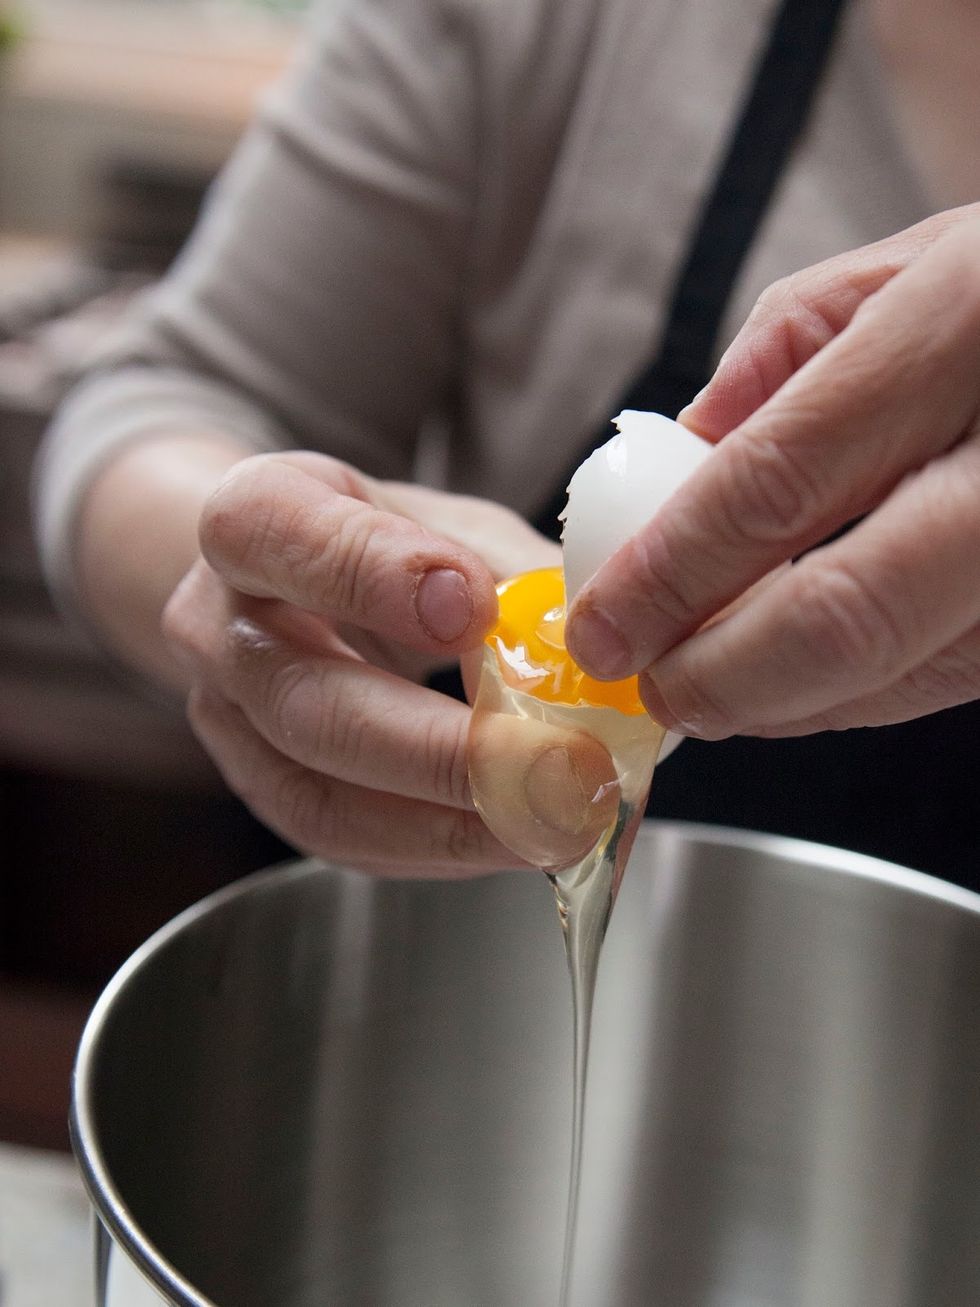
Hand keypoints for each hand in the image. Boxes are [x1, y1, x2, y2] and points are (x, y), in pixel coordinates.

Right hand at [163, 450, 591, 875]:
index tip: (471, 608)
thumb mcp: (445, 520)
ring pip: (314, 792)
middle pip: (301, 698)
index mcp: (253, 517)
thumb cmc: (383, 545)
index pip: (267, 531)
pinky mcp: (259, 786)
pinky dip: (433, 847)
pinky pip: (337, 836)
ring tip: (549, 824)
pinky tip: (511, 837)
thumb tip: (586, 649)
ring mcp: (227, 717)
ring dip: (444, 823)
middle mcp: (215, 620)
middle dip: (437, 749)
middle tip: (550, 765)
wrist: (296, 589)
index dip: (368, 573)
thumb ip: (508, 569)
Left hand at [565, 207, 979, 738]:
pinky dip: (855, 692)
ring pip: (903, 670)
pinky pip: (949, 676)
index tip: (601, 628)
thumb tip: (679, 465)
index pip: (777, 480)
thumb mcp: (901, 270)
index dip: (669, 575)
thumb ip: (778, 361)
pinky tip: (796, 675)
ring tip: (708, 686)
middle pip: (844, 612)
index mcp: (965, 326)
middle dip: (718, 675)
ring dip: (781, 701)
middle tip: (652, 689)